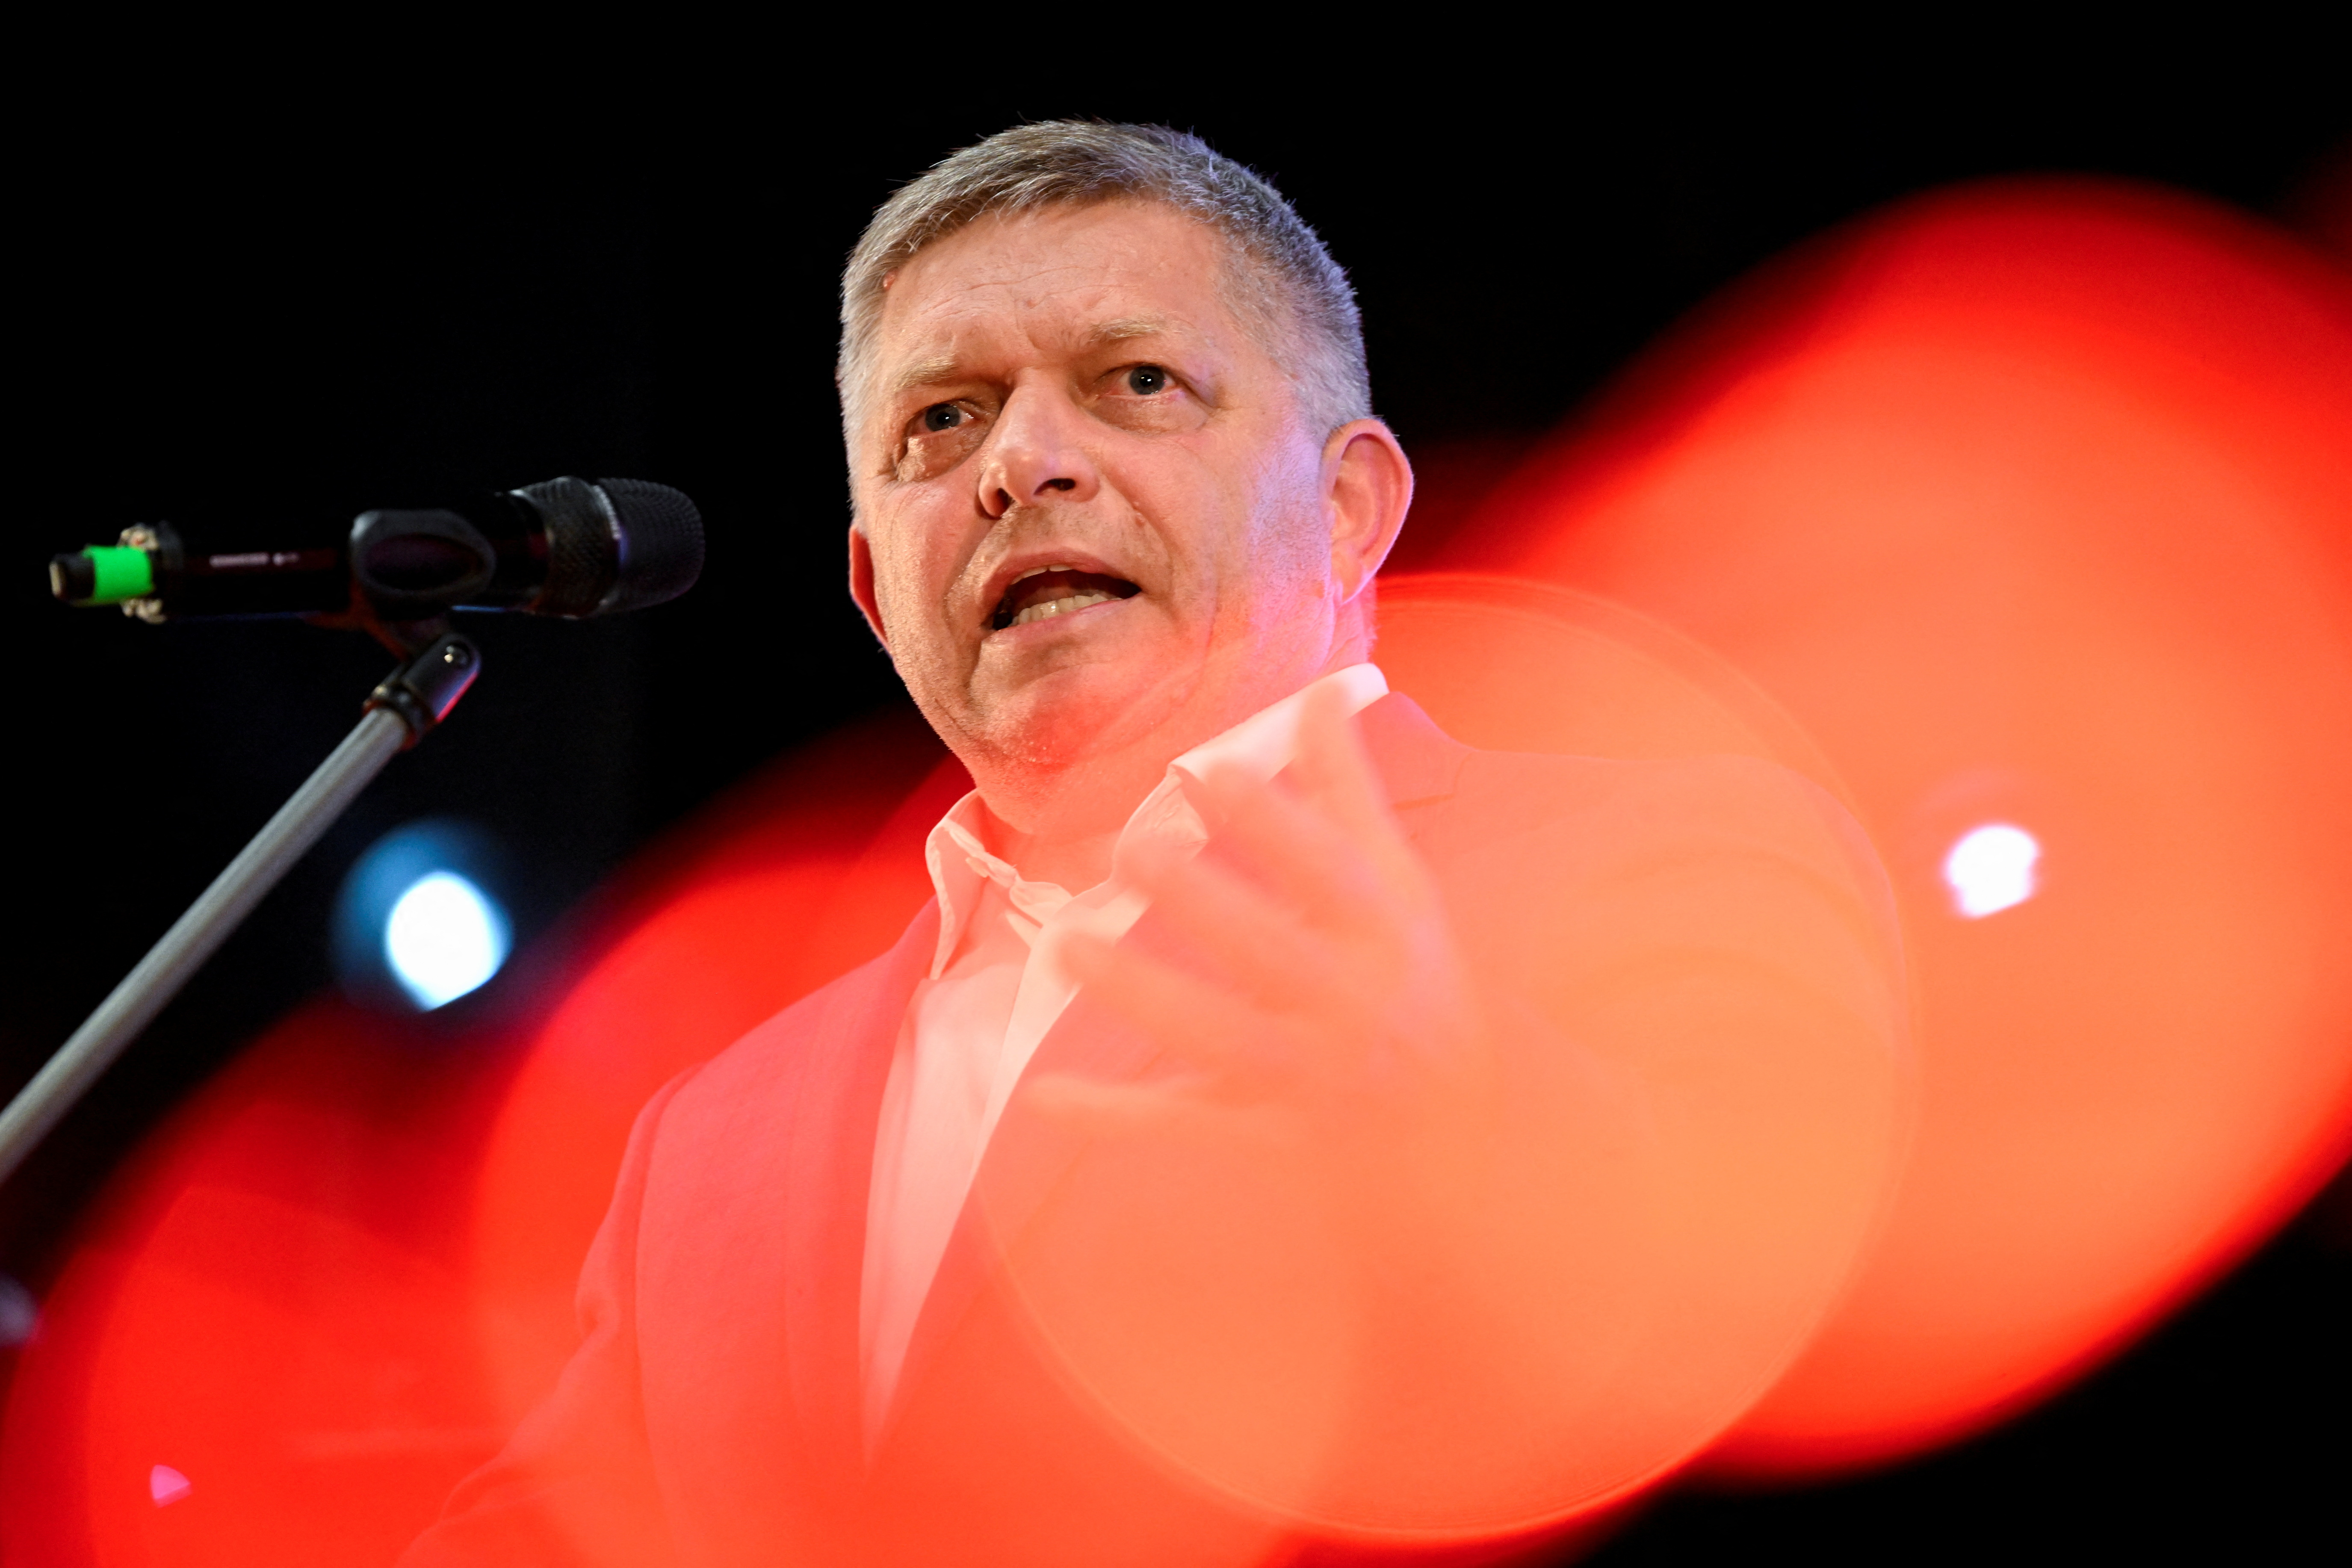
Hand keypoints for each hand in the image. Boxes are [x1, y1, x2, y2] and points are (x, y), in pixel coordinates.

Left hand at [1033, 681, 1495, 1170]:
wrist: (1464, 1120)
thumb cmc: (1416, 980)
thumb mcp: (1401, 887)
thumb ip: (1352, 795)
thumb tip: (1319, 696)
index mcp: (1384, 936)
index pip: (1330, 874)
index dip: (1275, 824)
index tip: (1212, 772)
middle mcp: (1351, 1004)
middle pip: (1270, 953)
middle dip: (1203, 903)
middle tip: (1135, 851)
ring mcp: (1307, 1075)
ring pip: (1217, 1036)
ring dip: (1144, 995)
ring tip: (1068, 946)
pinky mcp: (1264, 1131)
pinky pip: (1183, 1123)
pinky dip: (1115, 1116)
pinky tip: (1044, 1095)